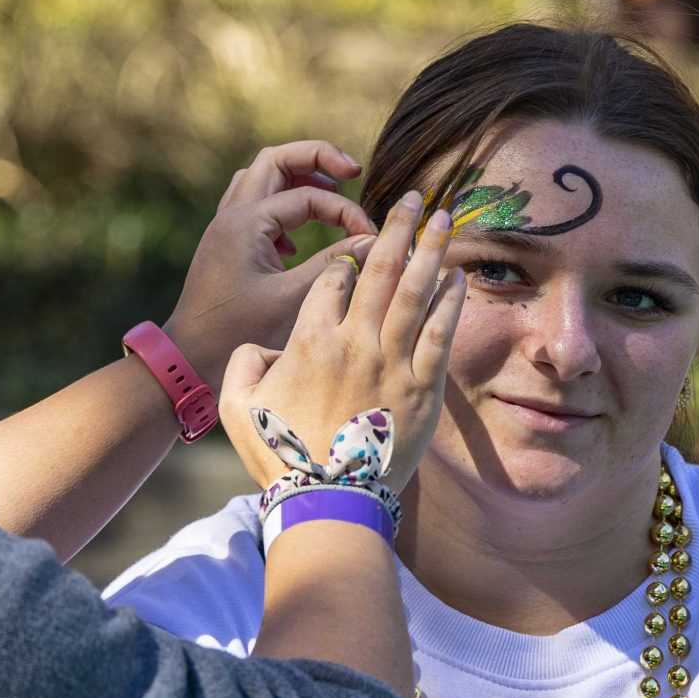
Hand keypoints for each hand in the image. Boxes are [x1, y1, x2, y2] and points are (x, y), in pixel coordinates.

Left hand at [162, 141, 375, 383]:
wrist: (189, 357)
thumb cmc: (237, 332)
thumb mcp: (293, 298)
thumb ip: (334, 264)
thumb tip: (374, 242)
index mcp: (247, 222)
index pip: (309, 196)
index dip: (347, 211)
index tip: (371, 238)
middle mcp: (232, 215)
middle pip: (276, 160)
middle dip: (317, 158)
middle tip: (353, 171)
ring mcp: (225, 226)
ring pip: (261, 177)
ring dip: (296, 177)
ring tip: (330, 191)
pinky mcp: (225, 244)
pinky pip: (253, 204)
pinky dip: (280, 204)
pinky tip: (297, 238)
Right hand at [219, 190, 464, 496]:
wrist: (329, 499)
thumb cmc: (281, 457)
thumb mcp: (238, 408)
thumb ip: (245, 364)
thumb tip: (263, 344)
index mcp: (309, 340)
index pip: (332, 280)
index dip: (344, 261)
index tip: (354, 254)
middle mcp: (354, 341)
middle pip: (379, 269)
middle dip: (397, 227)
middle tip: (415, 198)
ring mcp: (393, 362)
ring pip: (415, 290)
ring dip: (431, 248)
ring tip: (446, 216)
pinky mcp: (424, 387)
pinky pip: (440, 332)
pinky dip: (451, 300)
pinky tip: (459, 274)